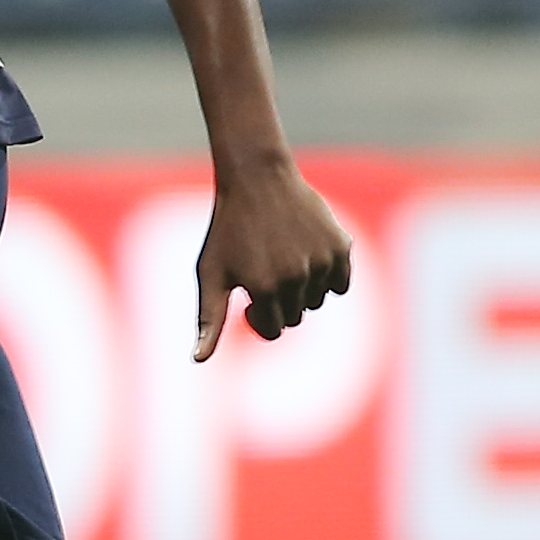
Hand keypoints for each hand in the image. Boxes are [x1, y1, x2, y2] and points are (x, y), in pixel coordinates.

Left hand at [195, 154, 351, 354]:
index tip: (248, 293)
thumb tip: (199, 360)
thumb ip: (208, 319)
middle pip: (296, 317)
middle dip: (280, 302)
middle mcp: (295, 278)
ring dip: (302, 289)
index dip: (258, 315)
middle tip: (264, 269)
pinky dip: (327, 276)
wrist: (257, 179)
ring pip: (317, 301)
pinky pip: (341, 284)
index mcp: (263, 289)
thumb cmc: (227, 228)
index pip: (272, 330)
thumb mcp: (210, 273)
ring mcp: (320, 262)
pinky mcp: (340, 247)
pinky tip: (306, 254)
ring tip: (283, 257)